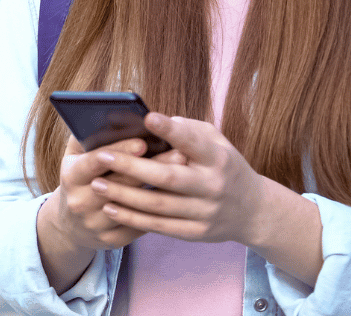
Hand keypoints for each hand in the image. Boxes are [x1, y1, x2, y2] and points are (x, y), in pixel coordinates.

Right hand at [37, 135, 185, 292]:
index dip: (119, 151)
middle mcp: (79, 201)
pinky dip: (157, 213)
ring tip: (185, 175)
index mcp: (71, 175)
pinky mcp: (109, 241)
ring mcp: (94, 224)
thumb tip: (114, 115)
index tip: (143, 142)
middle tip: (178, 154)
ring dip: (160, 191)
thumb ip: (90, 136)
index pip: (95, 161)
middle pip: (120, 184)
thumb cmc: (81, 176)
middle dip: (150, 167)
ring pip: (133, 208)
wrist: (70, 223)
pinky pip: (138, 227)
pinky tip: (177, 200)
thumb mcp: (76, 155)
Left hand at [87, 113, 266, 245]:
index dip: (171, 130)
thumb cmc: (223, 165)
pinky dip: (133, 218)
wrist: (253, 210)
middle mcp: (213, 186)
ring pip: (159, 205)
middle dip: (133, 167)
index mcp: (218, 158)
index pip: (193, 142)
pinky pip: (160, 226)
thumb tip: (148, 122)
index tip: (147, 117)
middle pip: (168, 177)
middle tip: (103, 157)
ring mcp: (205, 212)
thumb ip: (186, 130)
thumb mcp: (215, 141)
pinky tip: (111, 208)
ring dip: (125, 195)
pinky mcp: (196, 233)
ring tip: (98, 184)